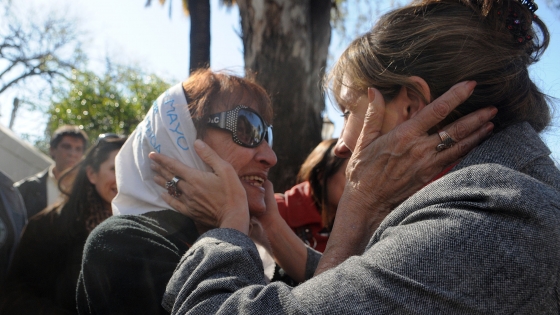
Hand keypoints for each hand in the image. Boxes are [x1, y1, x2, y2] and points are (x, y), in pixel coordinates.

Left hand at [149, 140, 249, 233]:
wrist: (233, 217)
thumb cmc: (232, 192)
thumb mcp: (225, 169)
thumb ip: (210, 156)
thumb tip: (197, 143)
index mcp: (195, 178)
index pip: (174, 166)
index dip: (162, 159)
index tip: (152, 154)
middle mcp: (188, 189)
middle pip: (170, 177)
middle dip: (160, 169)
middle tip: (151, 163)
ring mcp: (188, 202)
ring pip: (171, 190)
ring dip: (162, 182)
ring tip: (154, 176)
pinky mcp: (190, 212)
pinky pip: (175, 204)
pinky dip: (168, 198)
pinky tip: (163, 195)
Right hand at [345, 81, 494, 215]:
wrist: (367, 204)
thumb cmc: (362, 172)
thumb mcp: (362, 141)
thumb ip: (373, 115)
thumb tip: (375, 91)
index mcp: (404, 136)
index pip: (436, 111)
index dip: (455, 96)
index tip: (470, 85)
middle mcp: (420, 150)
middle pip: (456, 131)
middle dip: (477, 117)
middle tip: (494, 107)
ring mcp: (427, 165)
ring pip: (459, 147)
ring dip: (477, 135)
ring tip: (492, 123)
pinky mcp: (430, 177)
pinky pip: (454, 162)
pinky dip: (468, 151)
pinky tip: (477, 145)